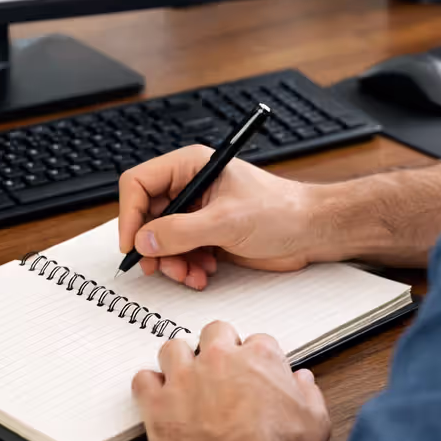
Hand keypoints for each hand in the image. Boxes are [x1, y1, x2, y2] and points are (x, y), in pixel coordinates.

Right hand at [118, 146, 320, 289]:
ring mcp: (196, 213)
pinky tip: (204, 273)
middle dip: (153, 246)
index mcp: (190, 166)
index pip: (139, 183)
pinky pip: (179, 254)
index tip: (133, 243)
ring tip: (190, 274)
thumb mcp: (227, 221)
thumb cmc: (280, 210)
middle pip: (146, 216)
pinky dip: (185, 268)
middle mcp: (189, 187)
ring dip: (171, 262)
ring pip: (160, 240)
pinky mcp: (205, 236)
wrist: (310, 232)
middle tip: (161, 267)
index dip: (130, 214)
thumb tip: (145, 240)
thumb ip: (182, 231)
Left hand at [132, 321, 329, 440]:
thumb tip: (302, 380)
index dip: (255, 358)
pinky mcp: (158, 403)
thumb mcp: (315, 422)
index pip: (257, 341)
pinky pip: (143, 380)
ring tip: (184, 379)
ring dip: (179, 361)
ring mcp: (185, 378)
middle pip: (214, 332)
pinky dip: (148, 387)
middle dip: (217, 346)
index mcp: (259, 358)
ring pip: (173, 349)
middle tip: (219, 370)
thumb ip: (308, 393)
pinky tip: (157, 397)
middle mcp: (220, 359)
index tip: (254, 373)